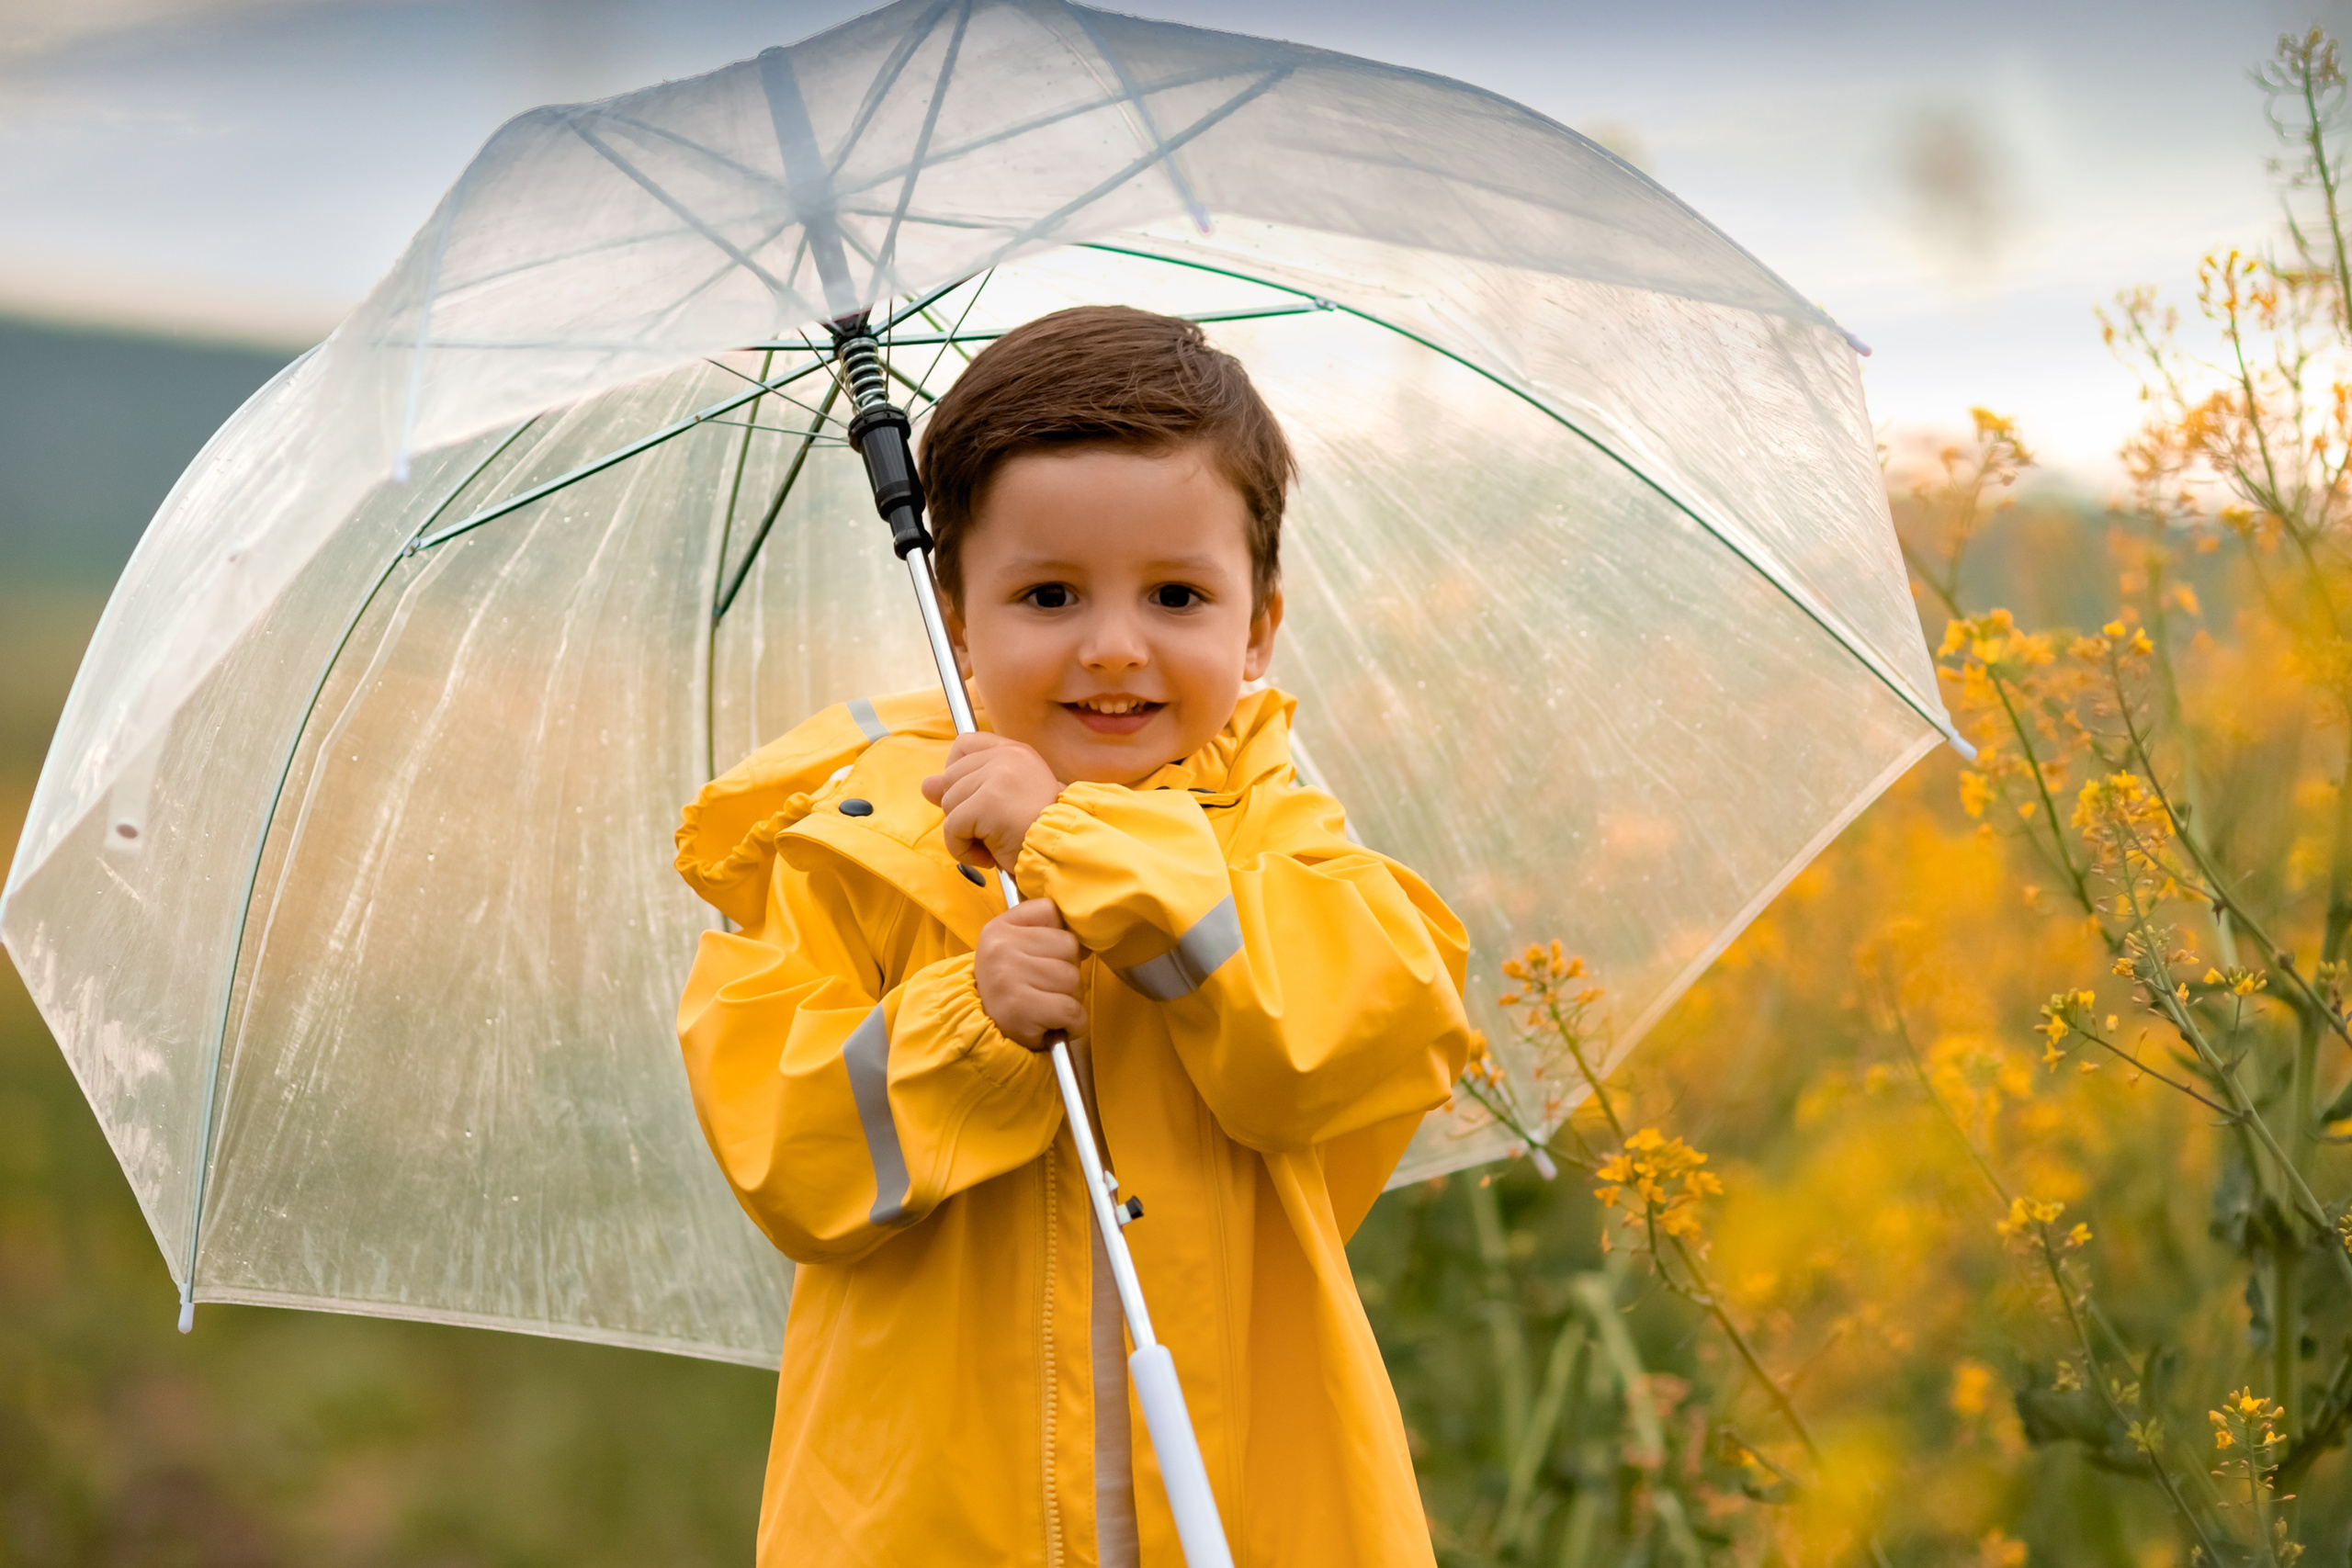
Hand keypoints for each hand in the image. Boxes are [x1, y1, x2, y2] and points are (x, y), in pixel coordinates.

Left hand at [921, 732, 1061, 871]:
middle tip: (993, 829)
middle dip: (962, 811)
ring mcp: (998, 776)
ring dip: (964, 834)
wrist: (1064, 855)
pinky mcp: (988, 802)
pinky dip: (963, 850)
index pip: (964, 744)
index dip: (957, 773)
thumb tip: (927, 785)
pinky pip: (952, 828)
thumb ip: (965, 787)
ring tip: (994, 843)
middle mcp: (1007, 757)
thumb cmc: (1037, 834)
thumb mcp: (1002, 802)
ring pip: (949, 804)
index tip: (972, 800)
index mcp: (1016, 752)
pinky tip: (989, 855)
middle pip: (950, 777)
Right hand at [974, 899, 1082, 1050]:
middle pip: (1069, 946)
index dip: (1057, 936)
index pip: (1050, 911)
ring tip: (1048, 1007)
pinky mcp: (1020, 1009)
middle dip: (1068, 971)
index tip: (1045, 957)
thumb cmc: (1007, 989)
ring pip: (1073, 978)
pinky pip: (1072, 1010)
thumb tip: (1088, 942)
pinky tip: (1057, 1025)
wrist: (981, 1032)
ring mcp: (1009, 977)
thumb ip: (1044, 932)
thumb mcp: (1013, 948)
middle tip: (1046, 989)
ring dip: (1070, 999)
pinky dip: (1074, 1023)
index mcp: (999, 928)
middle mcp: (1001, 948)